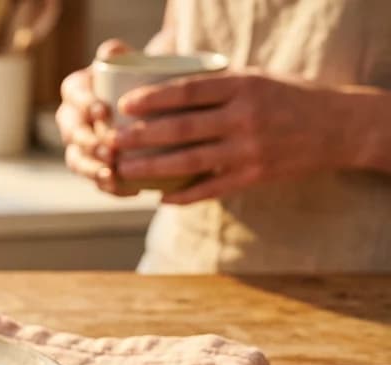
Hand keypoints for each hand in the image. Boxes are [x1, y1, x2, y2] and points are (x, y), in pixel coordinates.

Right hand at [56, 39, 134, 195]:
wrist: (149, 103)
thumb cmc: (138, 76)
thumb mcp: (128, 60)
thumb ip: (118, 53)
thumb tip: (111, 51)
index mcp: (75, 92)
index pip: (73, 98)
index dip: (84, 106)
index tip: (103, 110)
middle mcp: (72, 121)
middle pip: (73, 135)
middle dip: (88, 144)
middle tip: (110, 148)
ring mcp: (81, 148)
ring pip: (78, 162)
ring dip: (93, 170)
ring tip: (113, 174)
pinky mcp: (97, 168)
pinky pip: (99, 183)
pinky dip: (114, 189)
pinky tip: (133, 190)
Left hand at [111, 71, 348, 204]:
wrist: (339, 127)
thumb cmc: (287, 97)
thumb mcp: (255, 79)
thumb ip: (215, 85)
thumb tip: (163, 89)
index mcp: (243, 86)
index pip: (188, 91)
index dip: (153, 98)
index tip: (124, 104)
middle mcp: (244, 118)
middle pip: (181, 129)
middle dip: (140, 137)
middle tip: (111, 141)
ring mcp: (249, 150)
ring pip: (189, 162)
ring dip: (151, 169)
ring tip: (122, 170)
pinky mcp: (254, 176)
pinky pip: (210, 189)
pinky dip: (183, 196)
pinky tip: (159, 198)